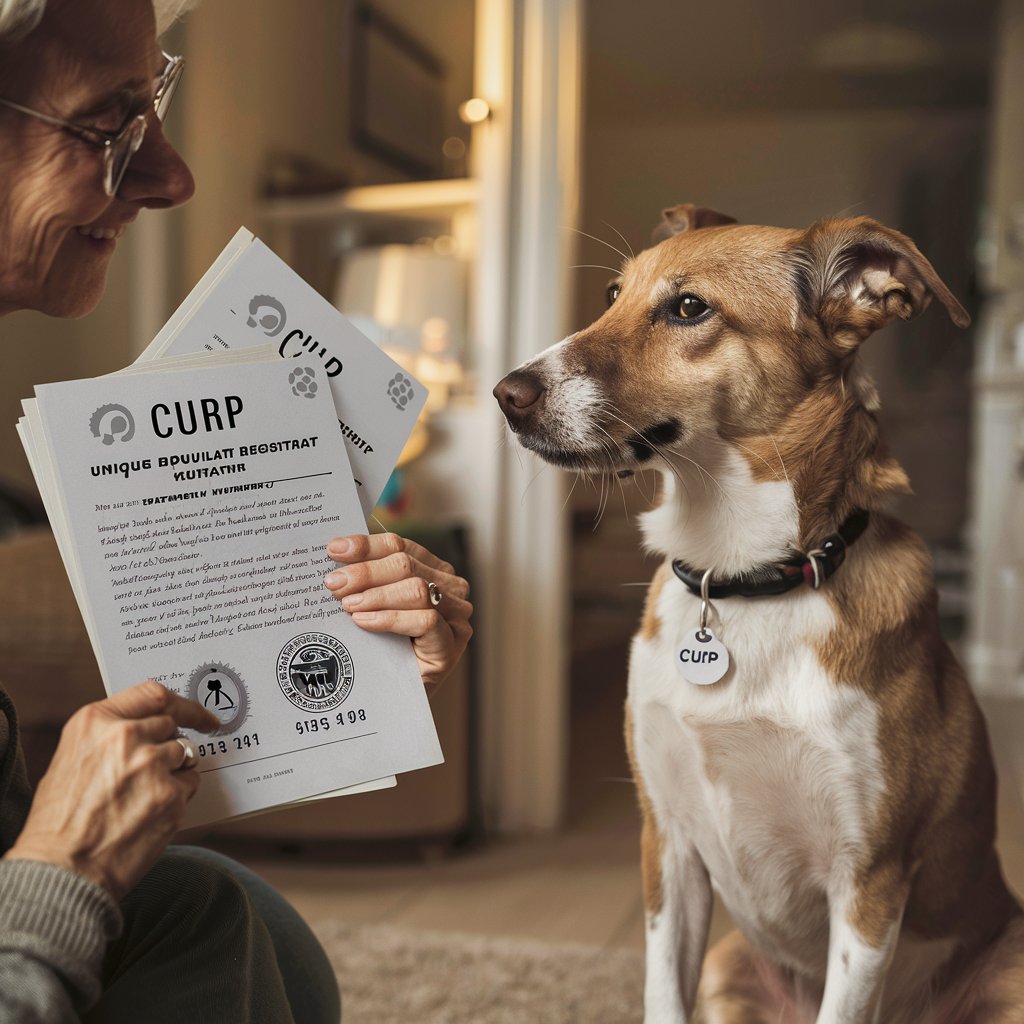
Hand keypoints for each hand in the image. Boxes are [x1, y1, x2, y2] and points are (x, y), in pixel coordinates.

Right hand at [4, 681, 219, 900]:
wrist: (62, 869)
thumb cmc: (60, 821)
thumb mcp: (73, 759)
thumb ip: (109, 736)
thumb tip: (146, 729)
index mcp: (95, 722)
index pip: (153, 695)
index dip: (182, 705)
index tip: (199, 714)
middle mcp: (125, 736)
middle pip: (171, 726)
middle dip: (169, 746)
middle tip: (156, 771)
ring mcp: (151, 764)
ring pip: (184, 755)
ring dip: (173, 773)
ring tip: (143, 799)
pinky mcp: (170, 794)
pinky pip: (190, 784)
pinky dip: (177, 798)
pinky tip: (150, 814)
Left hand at [325, 532, 472, 696]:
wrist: (396, 697)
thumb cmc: (384, 648)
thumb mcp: (373, 606)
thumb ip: (365, 582)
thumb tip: (335, 559)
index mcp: (433, 570)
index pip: (400, 546)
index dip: (366, 546)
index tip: (334, 550)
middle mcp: (450, 589)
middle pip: (407, 564)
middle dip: (365, 571)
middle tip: (334, 583)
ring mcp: (455, 617)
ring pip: (417, 589)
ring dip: (376, 595)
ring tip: (347, 604)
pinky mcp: (451, 645)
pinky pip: (425, 621)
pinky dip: (390, 618)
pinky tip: (364, 621)